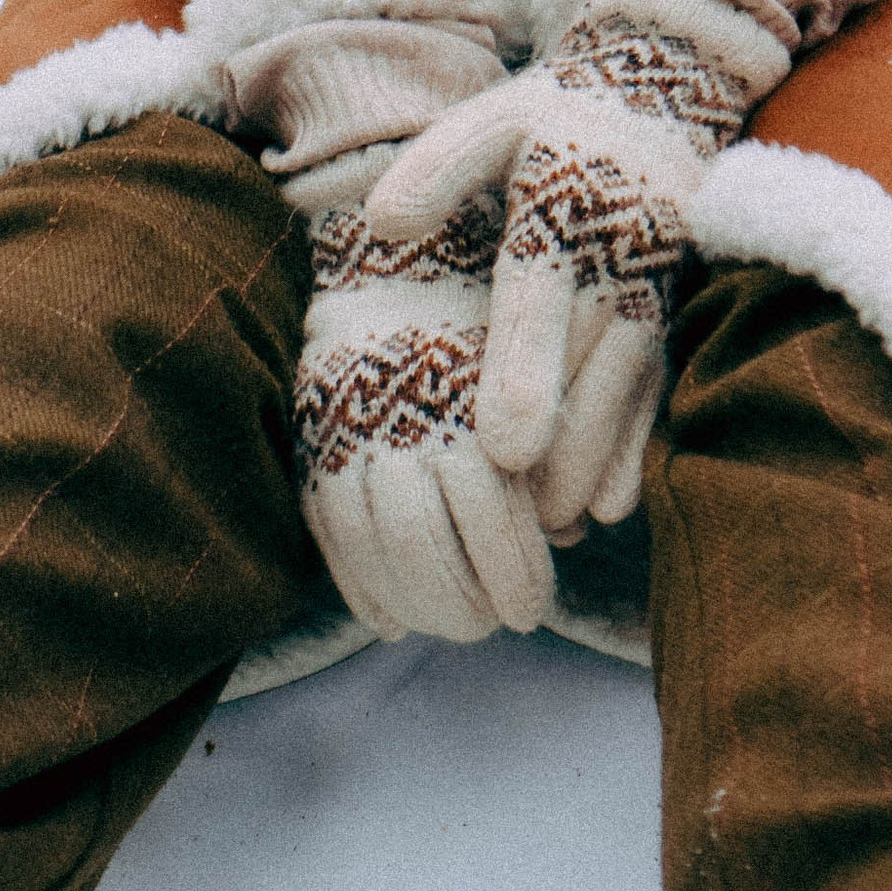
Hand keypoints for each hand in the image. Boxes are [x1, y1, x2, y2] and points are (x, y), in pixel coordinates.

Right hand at [292, 193, 555, 641]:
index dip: (513, 576)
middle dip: (461, 602)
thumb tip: (577, 533)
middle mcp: (402, 418)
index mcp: (465, 398)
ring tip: (447, 626)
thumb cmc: (483, 321)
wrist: (395, 262)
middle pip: (424, 543)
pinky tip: (389, 620)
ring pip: (374, 544)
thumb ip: (552, 441)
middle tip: (490, 628)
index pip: (491, 515)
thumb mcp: (528, 363)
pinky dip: (358, 585)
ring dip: (414, 603)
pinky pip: (328, 530)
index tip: (533, 612)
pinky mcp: (314, 440)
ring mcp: (349, 432)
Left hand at [362, 19, 749, 537]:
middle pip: (590, 358)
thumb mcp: (491, 118)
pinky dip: (636, 442)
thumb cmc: (552, 114)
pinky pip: (660, 380)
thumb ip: (437, 168)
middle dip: (562, 442)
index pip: (537, 292)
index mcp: (561, 195)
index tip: (502, 449)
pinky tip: (608, 500)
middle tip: (524, 516)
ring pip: (630, 379)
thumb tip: (381, 223)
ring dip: (598, 454)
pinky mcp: (676, 296)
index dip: (523, 371)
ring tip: (557, 523)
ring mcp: (656, 272)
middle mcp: (618, 240)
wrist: (665, 80)